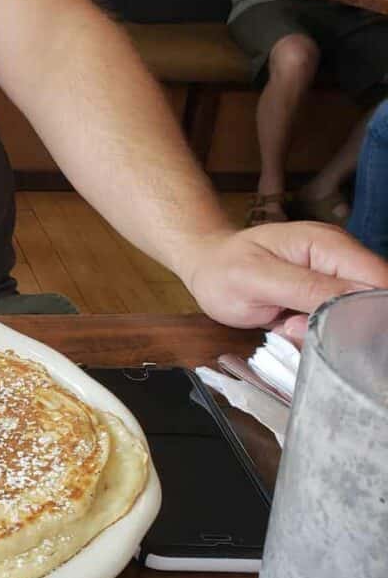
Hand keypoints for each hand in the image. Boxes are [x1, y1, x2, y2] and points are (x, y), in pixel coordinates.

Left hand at [181, 222, 387, 331]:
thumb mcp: (257, 281)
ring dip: (325, 330)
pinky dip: (315, 330)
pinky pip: (336, 317)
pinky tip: (285, 324)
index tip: (335, 332)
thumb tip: (355, 303)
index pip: (378, 280)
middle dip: (342, 325)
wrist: (207, 265)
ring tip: (283, 323)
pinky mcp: (324, 292)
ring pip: (355, 314)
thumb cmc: (223, 271)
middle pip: (372, 299)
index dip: (370, 311)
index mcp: (327, 244)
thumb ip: (308, 290)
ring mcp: (334, 274)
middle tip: (293, 326)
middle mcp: (340, 256)